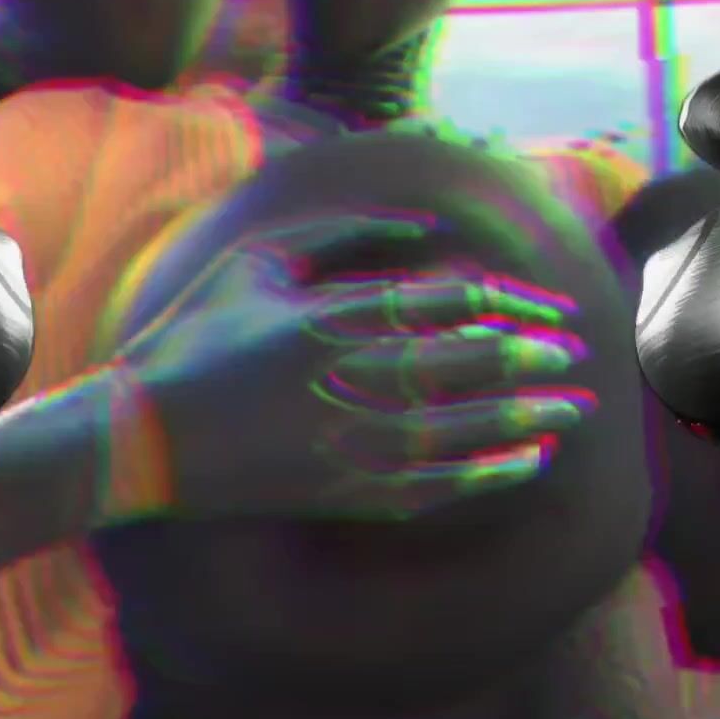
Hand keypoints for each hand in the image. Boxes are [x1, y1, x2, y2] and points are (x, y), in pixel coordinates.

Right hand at [112, 214, 595, 520]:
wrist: (143, 436)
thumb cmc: (197, 335)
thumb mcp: (259, 259)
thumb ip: (344, 231)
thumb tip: (427, 227)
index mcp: (336, 314)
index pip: (453, 301)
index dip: (512, 301)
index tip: (545, 306)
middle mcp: (354, 377)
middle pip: (473, 362)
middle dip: (534, 356)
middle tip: (575, 354)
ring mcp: (351, 441)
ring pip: (466, 426)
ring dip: (527, 416)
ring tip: (572, 409)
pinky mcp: (344, 491)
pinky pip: (437, 486)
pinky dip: (487, 475)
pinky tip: (524, 463)